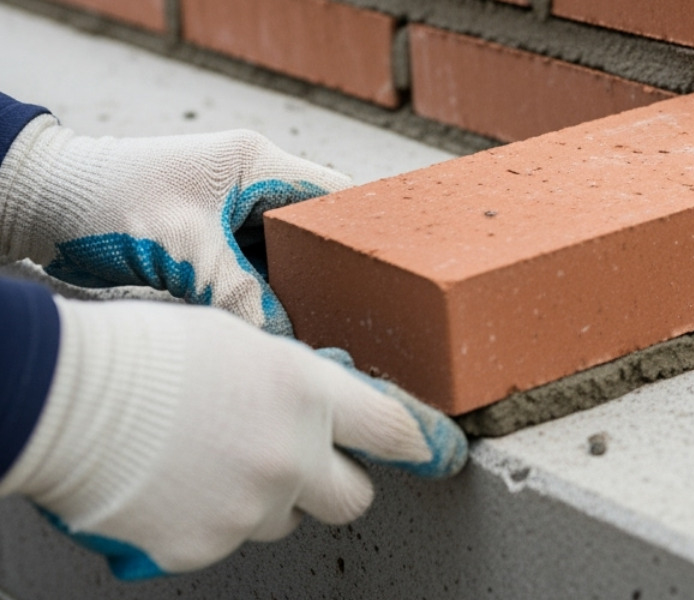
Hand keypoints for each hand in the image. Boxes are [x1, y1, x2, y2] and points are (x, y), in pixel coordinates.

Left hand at [0, 115, 349, 333]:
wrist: (42, 201)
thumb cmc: (105, 201)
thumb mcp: (182, 249)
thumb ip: (239, 290)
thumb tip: (283, 338)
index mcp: (256, 162)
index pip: (334, 193)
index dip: (358, 232)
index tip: (378, 274)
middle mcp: (251, 184)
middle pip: (313, 230)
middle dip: (328, 271)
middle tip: (351, 313)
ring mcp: (229, 212)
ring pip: (284, 255)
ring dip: (294, 288)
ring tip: (317, 326)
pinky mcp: (209, 240)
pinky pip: (252, 271)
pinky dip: (262, 296)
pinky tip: (272, 326)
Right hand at [0, 297, 467, 579]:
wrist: (68, 400)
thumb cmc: (150, 353)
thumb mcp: (248, 344)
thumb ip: (298, 380)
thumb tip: (323, 404)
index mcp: (308, 394)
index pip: (393, 429)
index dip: (416, 442)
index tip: (428, 450)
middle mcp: (291, 457)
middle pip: (355, 498)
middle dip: (337, 483)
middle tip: (304, 464)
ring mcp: (249, 508)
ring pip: (286, 520)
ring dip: (267, 499)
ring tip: (214, 459)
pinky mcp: (204, 546)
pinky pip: (229, 540)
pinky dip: (212, 519)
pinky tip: (178, 483)